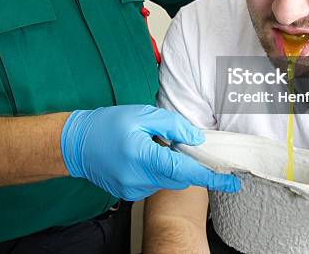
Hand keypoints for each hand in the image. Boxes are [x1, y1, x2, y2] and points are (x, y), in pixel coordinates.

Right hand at [60, 104, 240, 200]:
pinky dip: (158, 170)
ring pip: (168, 180)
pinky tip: (144, 155)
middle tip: (186, 146)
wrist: (76, 144)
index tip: (231, 182)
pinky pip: (155, 183)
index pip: (185, 170)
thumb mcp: (142, 115)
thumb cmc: (107, 125)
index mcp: (143, 156)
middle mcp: (138, 178)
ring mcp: (133, 189)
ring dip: (171, 165)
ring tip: (152, 145)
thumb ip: (172, 126)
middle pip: (179, 177)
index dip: (211, 177)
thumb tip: (196, 138)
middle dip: (190, 165)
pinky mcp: (130, 193)